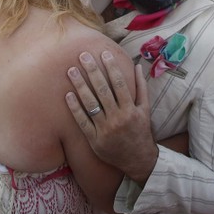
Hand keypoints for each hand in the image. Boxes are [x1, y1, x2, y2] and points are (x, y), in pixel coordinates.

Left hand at [65, 52, 157, 183]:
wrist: (138, 160)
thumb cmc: (141, 131)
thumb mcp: (146, 109)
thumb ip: (141, 87)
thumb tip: (137, 65)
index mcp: (130, 109)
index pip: (119, 83)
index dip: (111, 67)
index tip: (103, 53)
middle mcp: (117, 118)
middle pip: (102, 90)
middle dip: (92, 71)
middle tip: (82, 55)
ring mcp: (104, 130)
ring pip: (90, 104)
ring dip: (80, 85)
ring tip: (71, 70)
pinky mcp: (94, 140)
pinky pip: (82, 121)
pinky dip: (75, 108)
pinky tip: (68, 95)